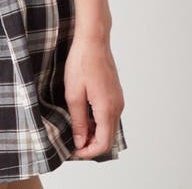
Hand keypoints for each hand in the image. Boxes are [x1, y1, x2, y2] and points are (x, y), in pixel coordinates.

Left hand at [63, 35, 124, 158]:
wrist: (94, 39)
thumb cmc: (82, 62)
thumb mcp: (73, 94)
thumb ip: (78, 121)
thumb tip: (80, 142)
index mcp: (107, 109)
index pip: (102, 144)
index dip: (87, 152)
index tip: (73, 151)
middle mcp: (117, 107)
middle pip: (108, 138)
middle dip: (91, 145)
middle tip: (73, 142)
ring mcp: (118, 99)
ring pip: (109, 127)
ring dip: (94, 133)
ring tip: (76, 128)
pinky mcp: (115, 93)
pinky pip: (110, 115)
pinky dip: (98, 122)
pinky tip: (84, 114)